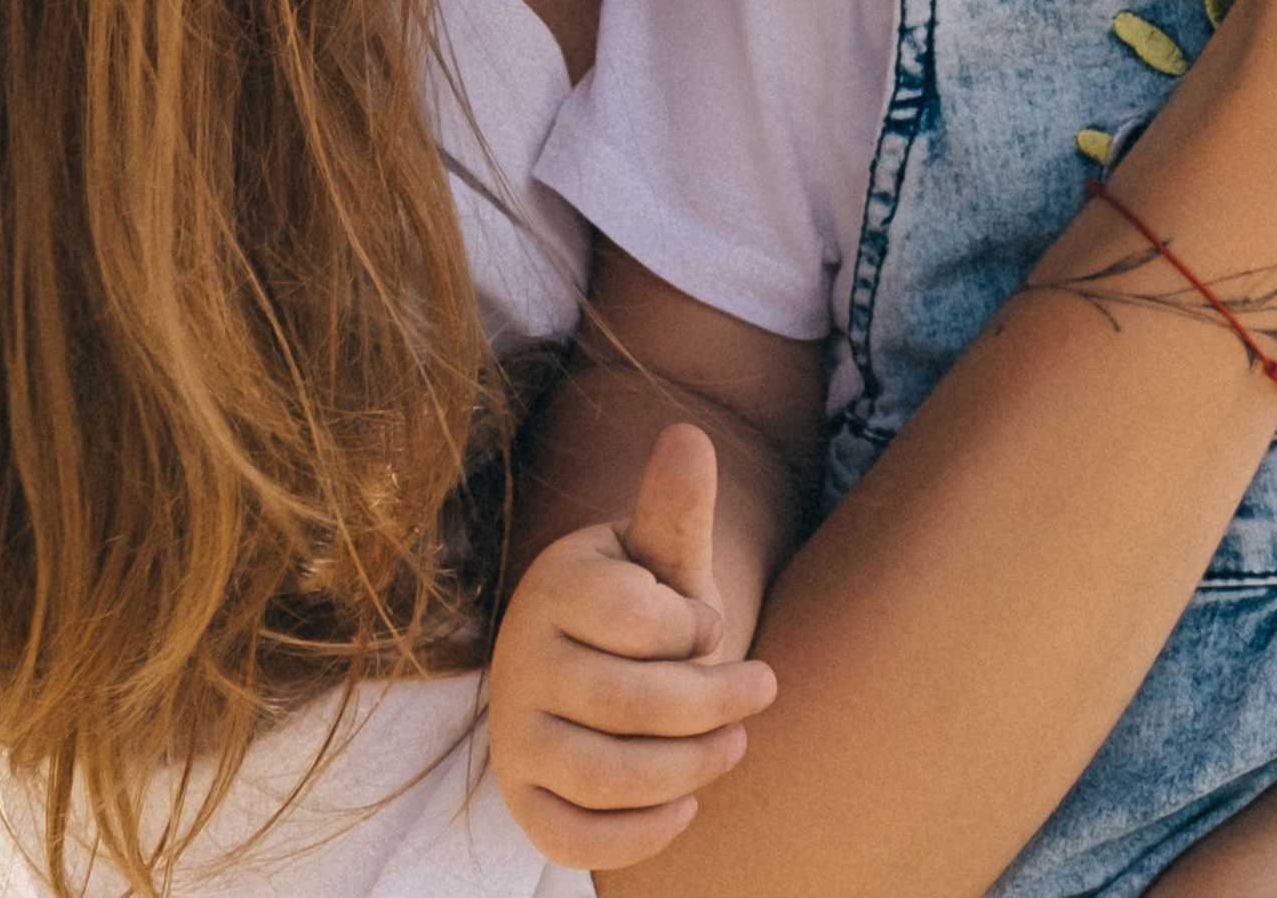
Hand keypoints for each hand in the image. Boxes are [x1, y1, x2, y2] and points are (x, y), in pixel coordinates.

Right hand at [488, 424, 777, 872]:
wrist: (590, 659)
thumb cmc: (641, 604)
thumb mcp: (660, 554)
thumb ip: (676, 507)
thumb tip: (689, 435)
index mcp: (553, 587)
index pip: (638, 619)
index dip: (695, 627)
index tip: (709, 620)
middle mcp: (517, 664)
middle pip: (632, 704)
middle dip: (715, 703)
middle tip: (762, 689)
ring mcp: (514, 738)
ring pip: (608, 776)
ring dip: (692, 767)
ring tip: (735, 745)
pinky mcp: (523, 802)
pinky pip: (574, 841)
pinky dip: (642, 833)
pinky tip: (686, 803)